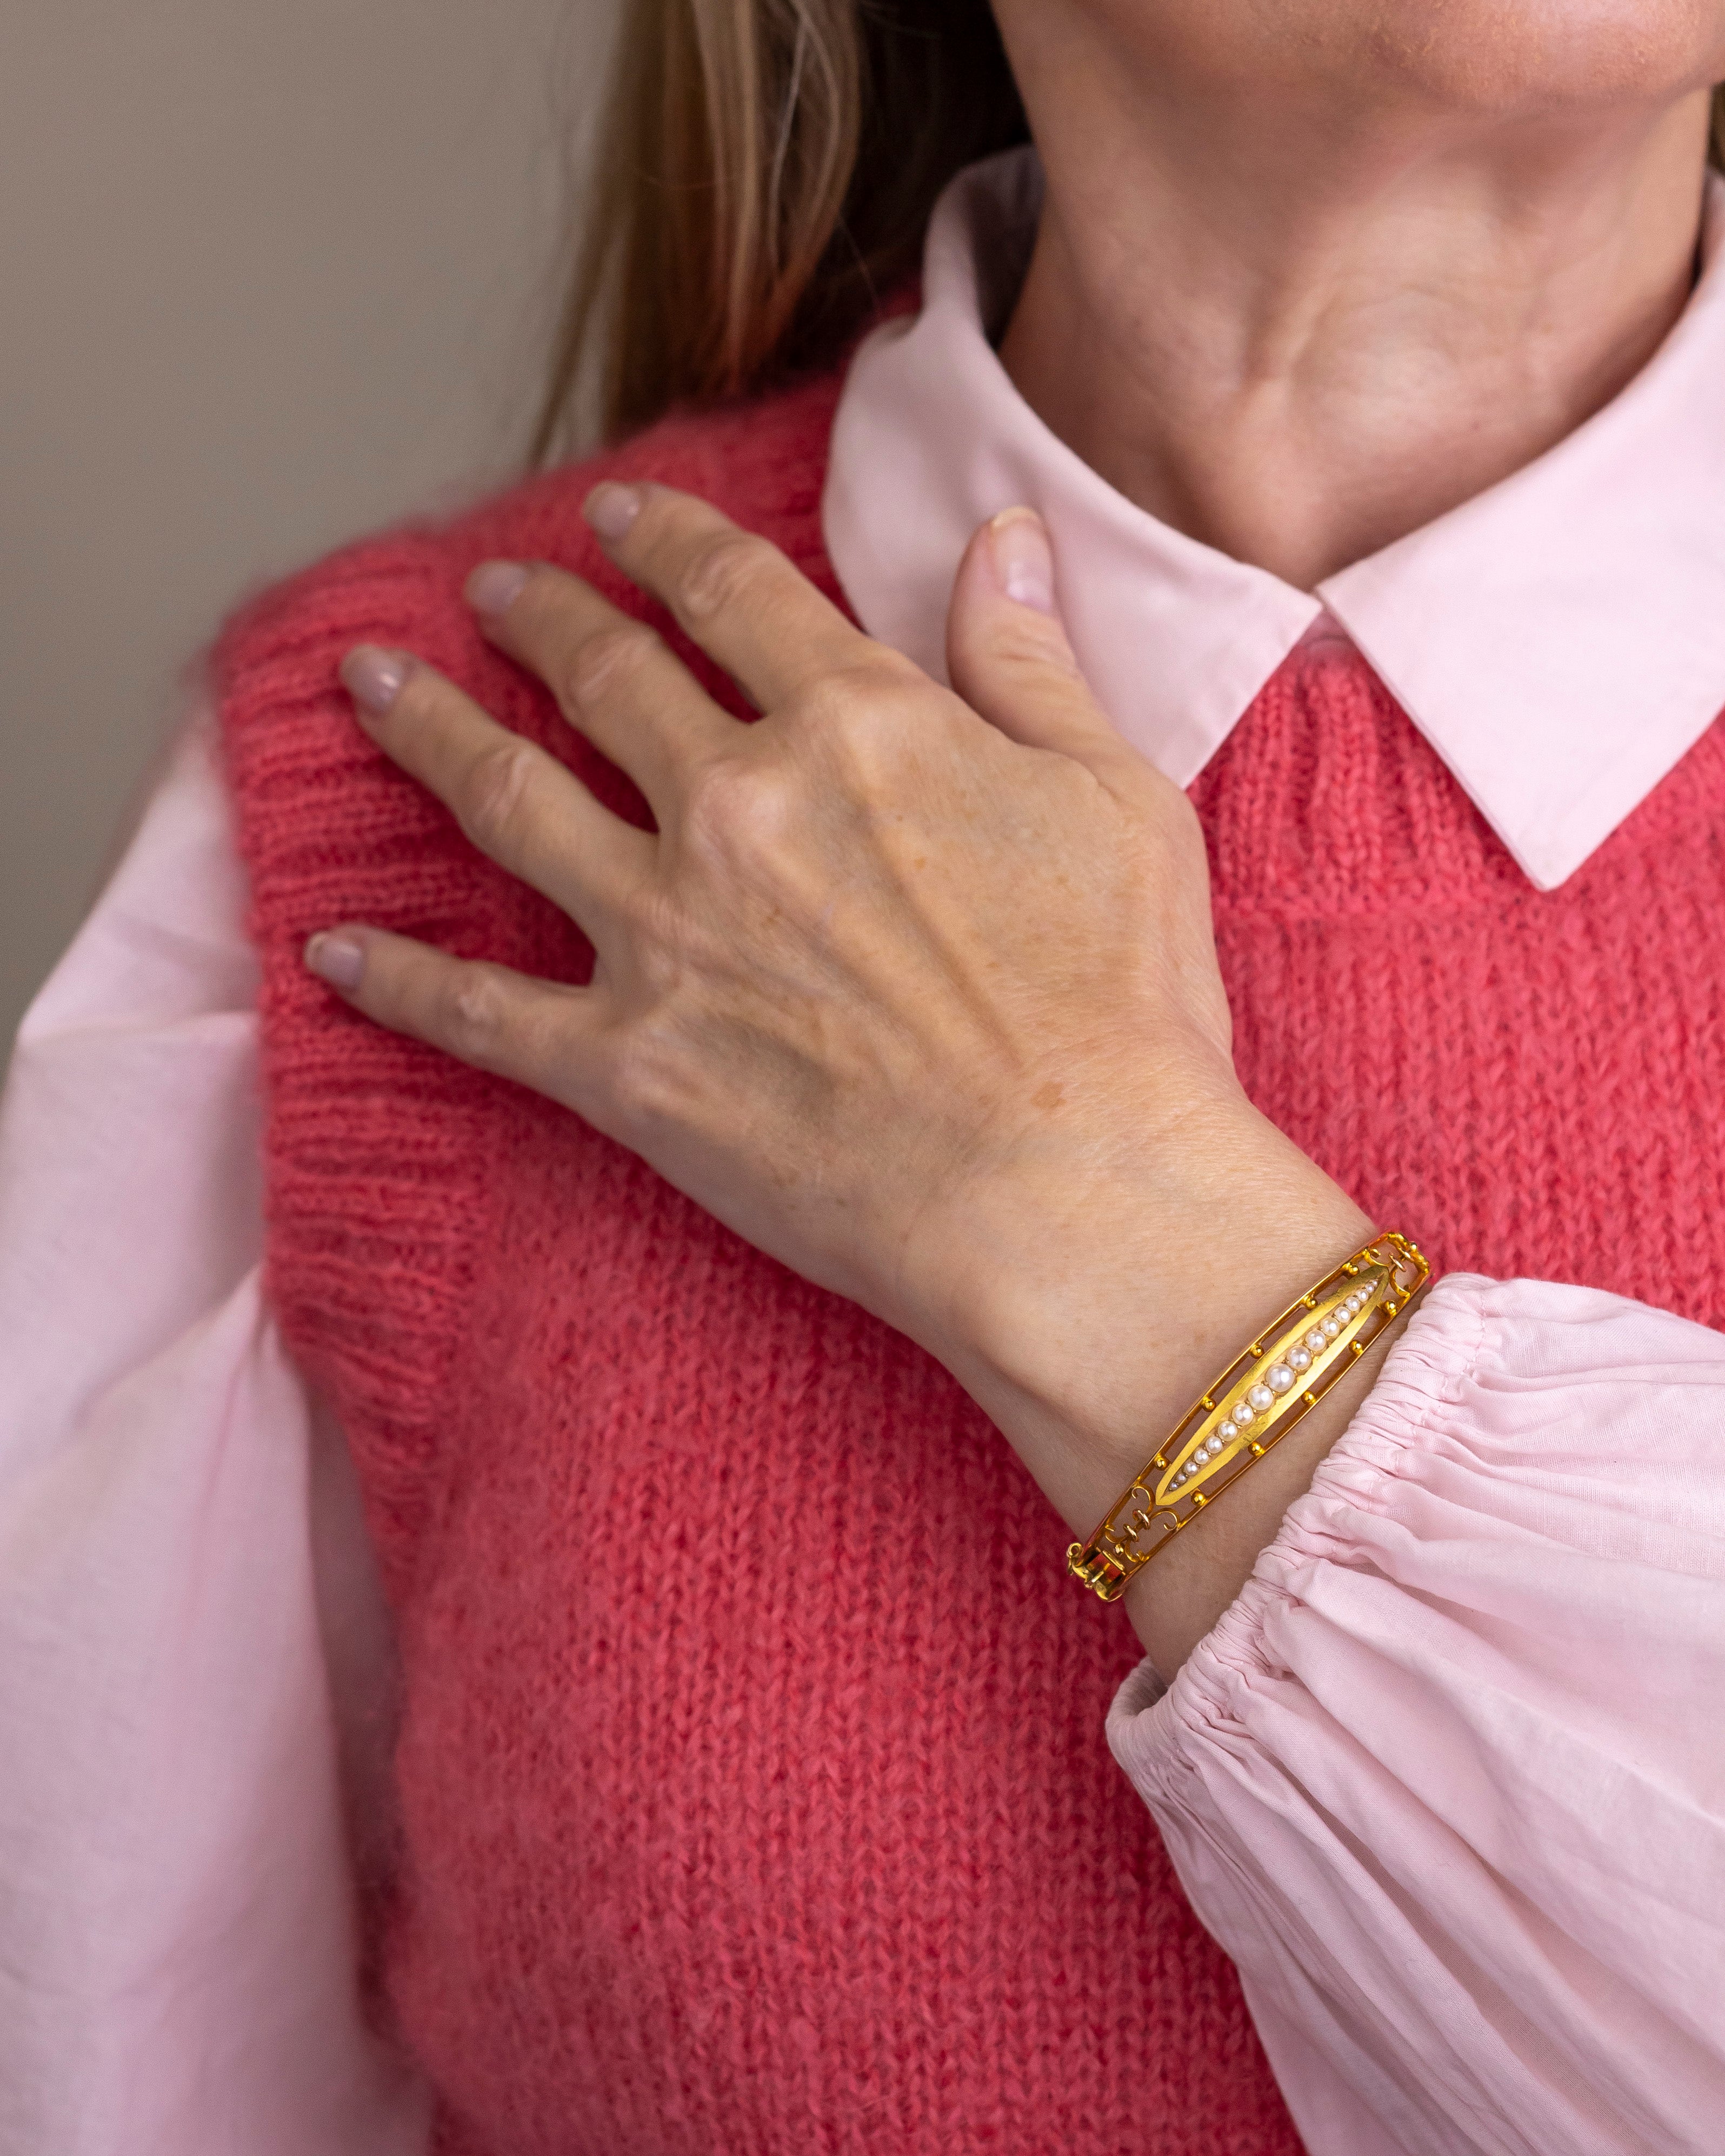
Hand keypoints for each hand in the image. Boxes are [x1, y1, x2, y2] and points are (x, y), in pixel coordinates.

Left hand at [312, 481, 1373, 1671]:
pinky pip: (479, 1009)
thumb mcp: (1113, 798)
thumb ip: (1029, 663)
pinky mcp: (626, 1063)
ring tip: (373, 688)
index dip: (665, 543)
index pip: (734, 595)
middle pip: (604, 678)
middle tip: (493, 589)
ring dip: (431, 733)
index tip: (618, 518)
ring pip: (510, 801)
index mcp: (855, 726)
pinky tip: (331, 948)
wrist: (1072, 1194)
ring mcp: (667, 932)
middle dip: (538, 617)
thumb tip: (999, 540)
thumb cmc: (1121, 1005)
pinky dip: (397, 978)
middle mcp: (737, 805)